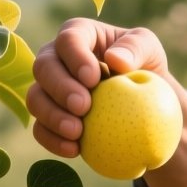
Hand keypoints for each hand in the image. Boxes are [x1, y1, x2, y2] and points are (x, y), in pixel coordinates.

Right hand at [27, 18, 173, 158]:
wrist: (145, 104)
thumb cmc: (146, 69)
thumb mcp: (152, 50)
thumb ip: (137, 47)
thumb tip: (115, 59)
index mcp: (79, 36)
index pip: (69, 38)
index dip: (75, 57)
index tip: (93, 79)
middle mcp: (56, 58)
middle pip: (43, 67)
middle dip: (59, 87)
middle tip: (83, 106)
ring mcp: (49, 89)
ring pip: (35, 99)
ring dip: (52, 116)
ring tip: (77, 132)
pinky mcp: (49, 118)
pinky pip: (41, 130)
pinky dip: (53, 141)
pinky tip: (74, 150)